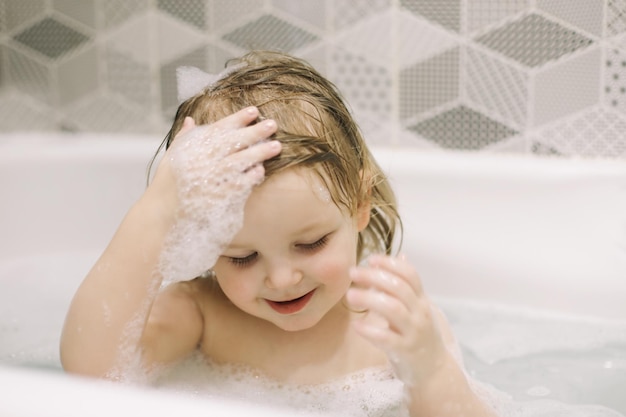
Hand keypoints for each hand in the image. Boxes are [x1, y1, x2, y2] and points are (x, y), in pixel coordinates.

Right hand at [150, 107, 280, 282]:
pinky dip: (249, 177)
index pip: (218, 129)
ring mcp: (208, 180)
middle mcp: (200, 162)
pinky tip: (261, 171)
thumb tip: (189, 120)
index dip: (237, 119)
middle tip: (272, 124)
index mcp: (191, 149)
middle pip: (232, 142)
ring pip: (238, 162)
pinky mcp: (214, 198)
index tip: (254, 111)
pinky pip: (236, 186)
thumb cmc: (167, 186)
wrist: (160, 217)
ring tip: (277, 146)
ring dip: (258, 153)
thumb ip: (183, 138)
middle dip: (253, 132)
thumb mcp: (171, 158)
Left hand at [346, 254, 448, 385]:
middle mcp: (420, 313)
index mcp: (421, 299)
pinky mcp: (405, 351)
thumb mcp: (416, 306)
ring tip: (350, 295)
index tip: (370, 258)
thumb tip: (401, 255)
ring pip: (393, 309)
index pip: (410, 274)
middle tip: (353, 273)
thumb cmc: (419, 333)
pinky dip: (370, 330)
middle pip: (399, 287)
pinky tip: (356, 325)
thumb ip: (407, 283)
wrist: (434, 369)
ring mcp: (414, 332)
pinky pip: (387, 338)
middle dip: (374, 277)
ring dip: (369, 299)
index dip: (390, 263)